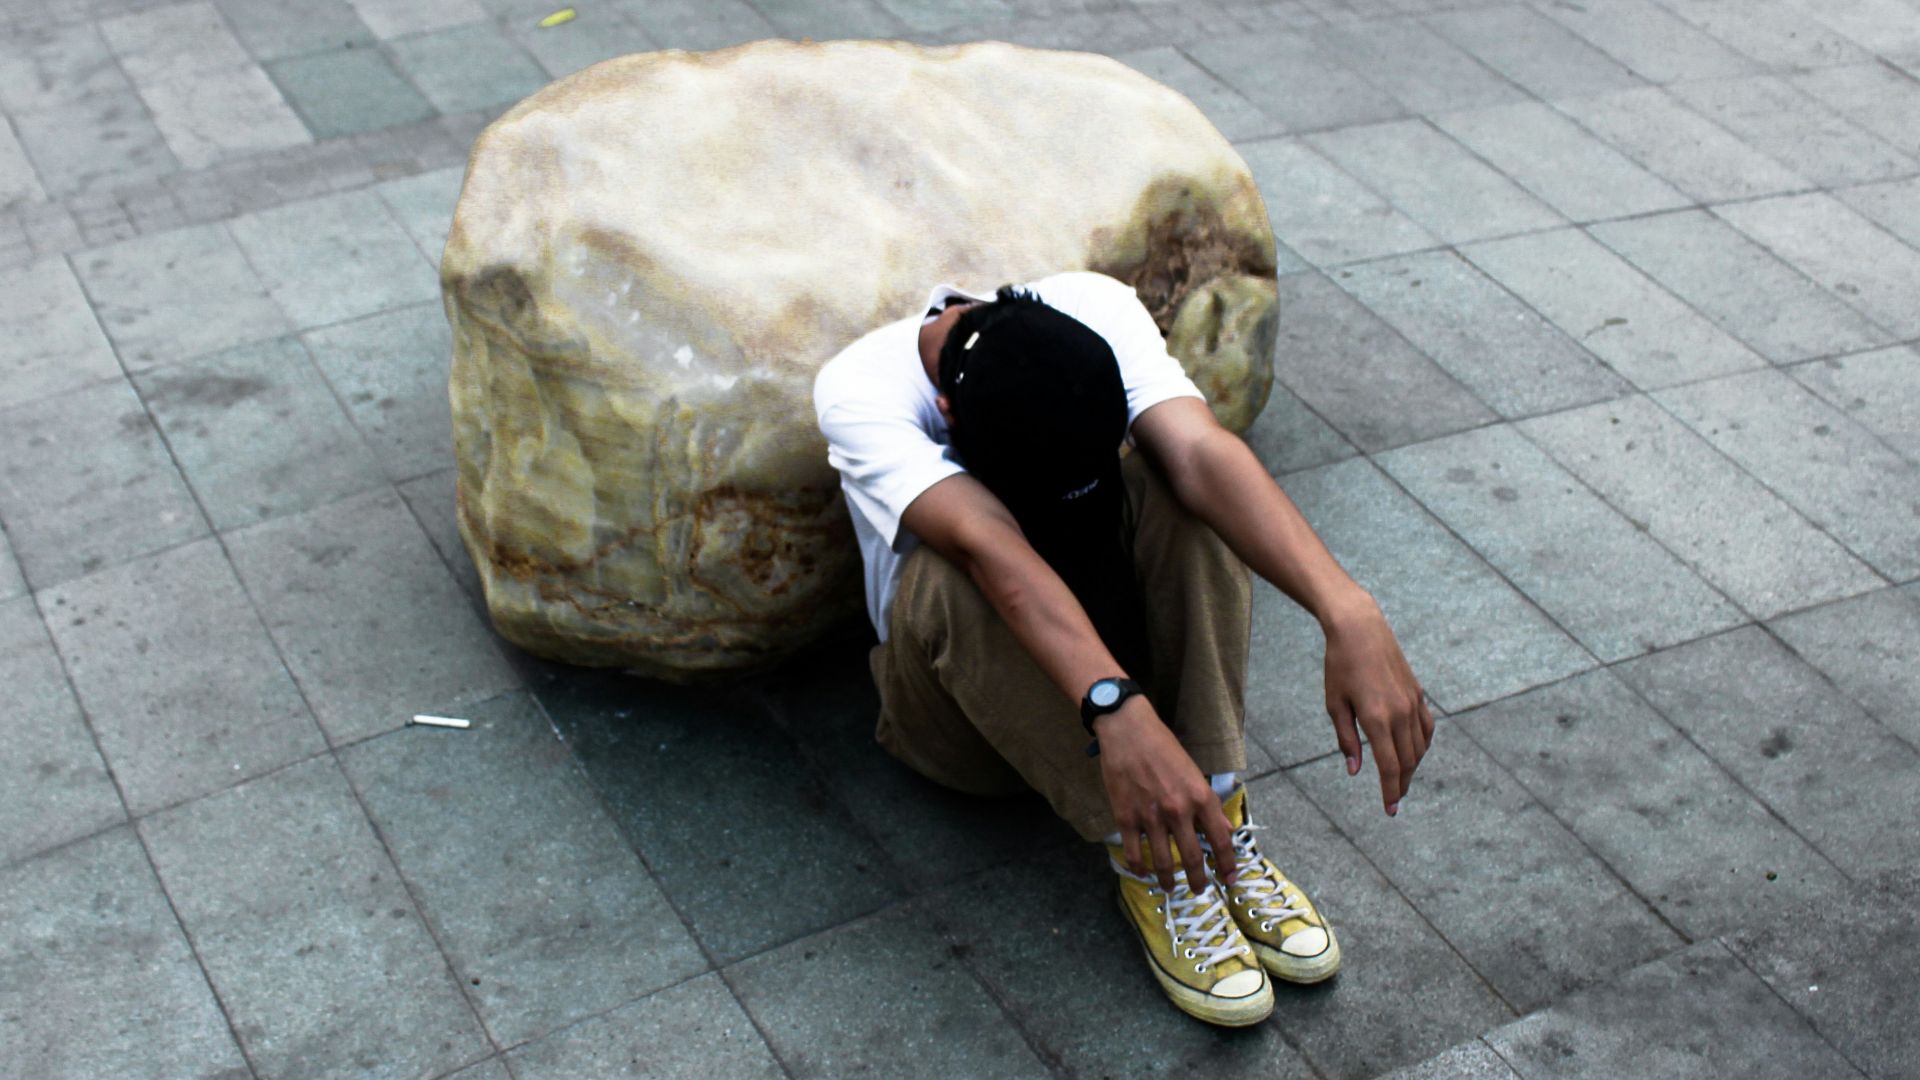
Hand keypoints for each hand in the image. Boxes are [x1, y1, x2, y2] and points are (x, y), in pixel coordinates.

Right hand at [1097, 698, 1236, 892]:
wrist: (1128, 731)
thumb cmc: (1163, 747)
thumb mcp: (1194, 773)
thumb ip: (1209, 805)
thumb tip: (1224, 829)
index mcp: (1200, 798)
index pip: (1220, 840)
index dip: (1227, 864)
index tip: (1229, 879)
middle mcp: (1178, 811)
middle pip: (1192, 859)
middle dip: (1198, 881)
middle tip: (1199, 890)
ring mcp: (1150, 817)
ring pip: (1163, 862)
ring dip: (1168, 880)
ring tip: (1170, 887)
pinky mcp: (1126, 818)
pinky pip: (1134, 853)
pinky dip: (1139, 868)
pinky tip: (1144, 872)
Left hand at [1322, 592, 1432, 815]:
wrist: (1360, 629)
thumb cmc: (1340, 666)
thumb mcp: (1335, 704)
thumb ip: (1346, 739)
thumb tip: (1356, 770)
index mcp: (1376, 718)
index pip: (1390, 766)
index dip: (1390, 791)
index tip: (1390, 810)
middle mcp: (1400, 713)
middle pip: (1408, 761)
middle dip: (1401, 784)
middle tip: (1393, 800)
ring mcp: (1412, 703)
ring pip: (1419, 747)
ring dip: (1412, 767)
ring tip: (1400, 780)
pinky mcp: (1418, 694)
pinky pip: (1426, 728)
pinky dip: (1422, 746)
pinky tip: (1413, 753)